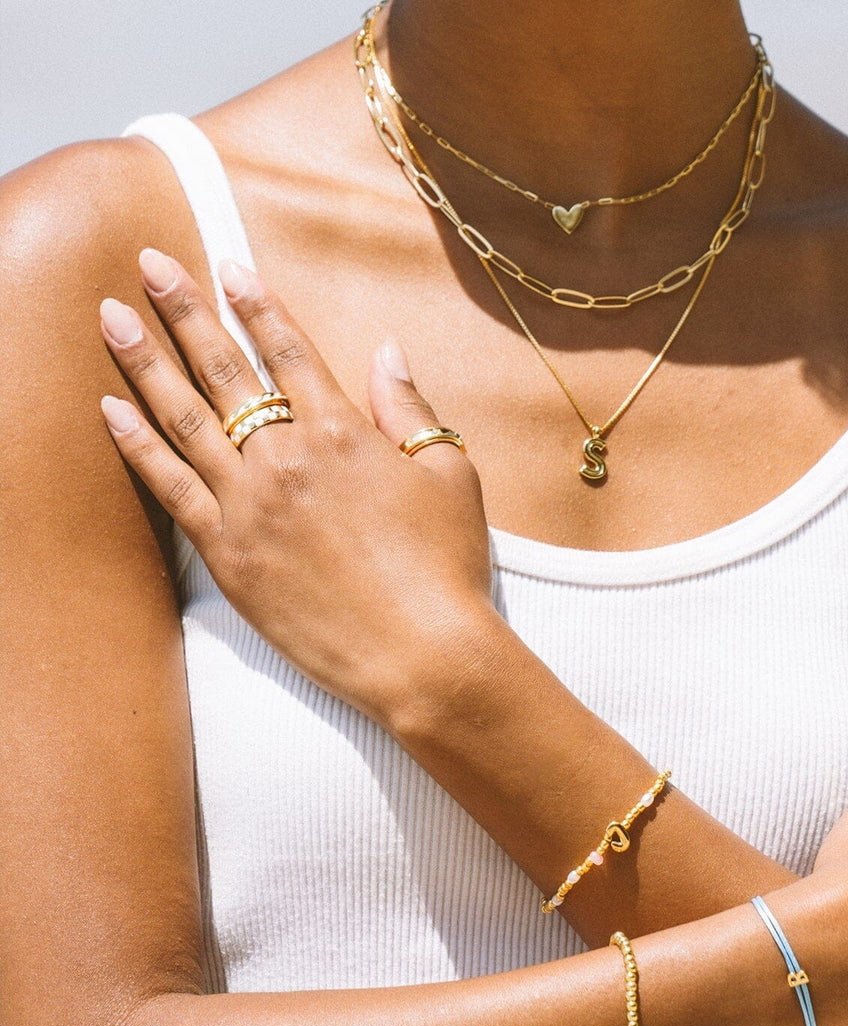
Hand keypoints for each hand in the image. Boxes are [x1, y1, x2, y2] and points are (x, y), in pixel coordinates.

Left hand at [97, 248, 494, 726]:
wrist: (422, 653)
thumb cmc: (448, 566)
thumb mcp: (452, 476)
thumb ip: (411, 410)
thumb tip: (387, 351)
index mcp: (345, 432)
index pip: (288, 351)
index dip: (256, 303)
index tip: (226, 267)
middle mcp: (288, 457)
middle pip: (224, 370)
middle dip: (183, 310)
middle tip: (147, 264)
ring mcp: (250, 505)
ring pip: (185, 419)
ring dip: (144, 362)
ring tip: (110, 317)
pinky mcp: (228, 553)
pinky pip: (171, 488)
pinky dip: (137, 446)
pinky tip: (110, 410)